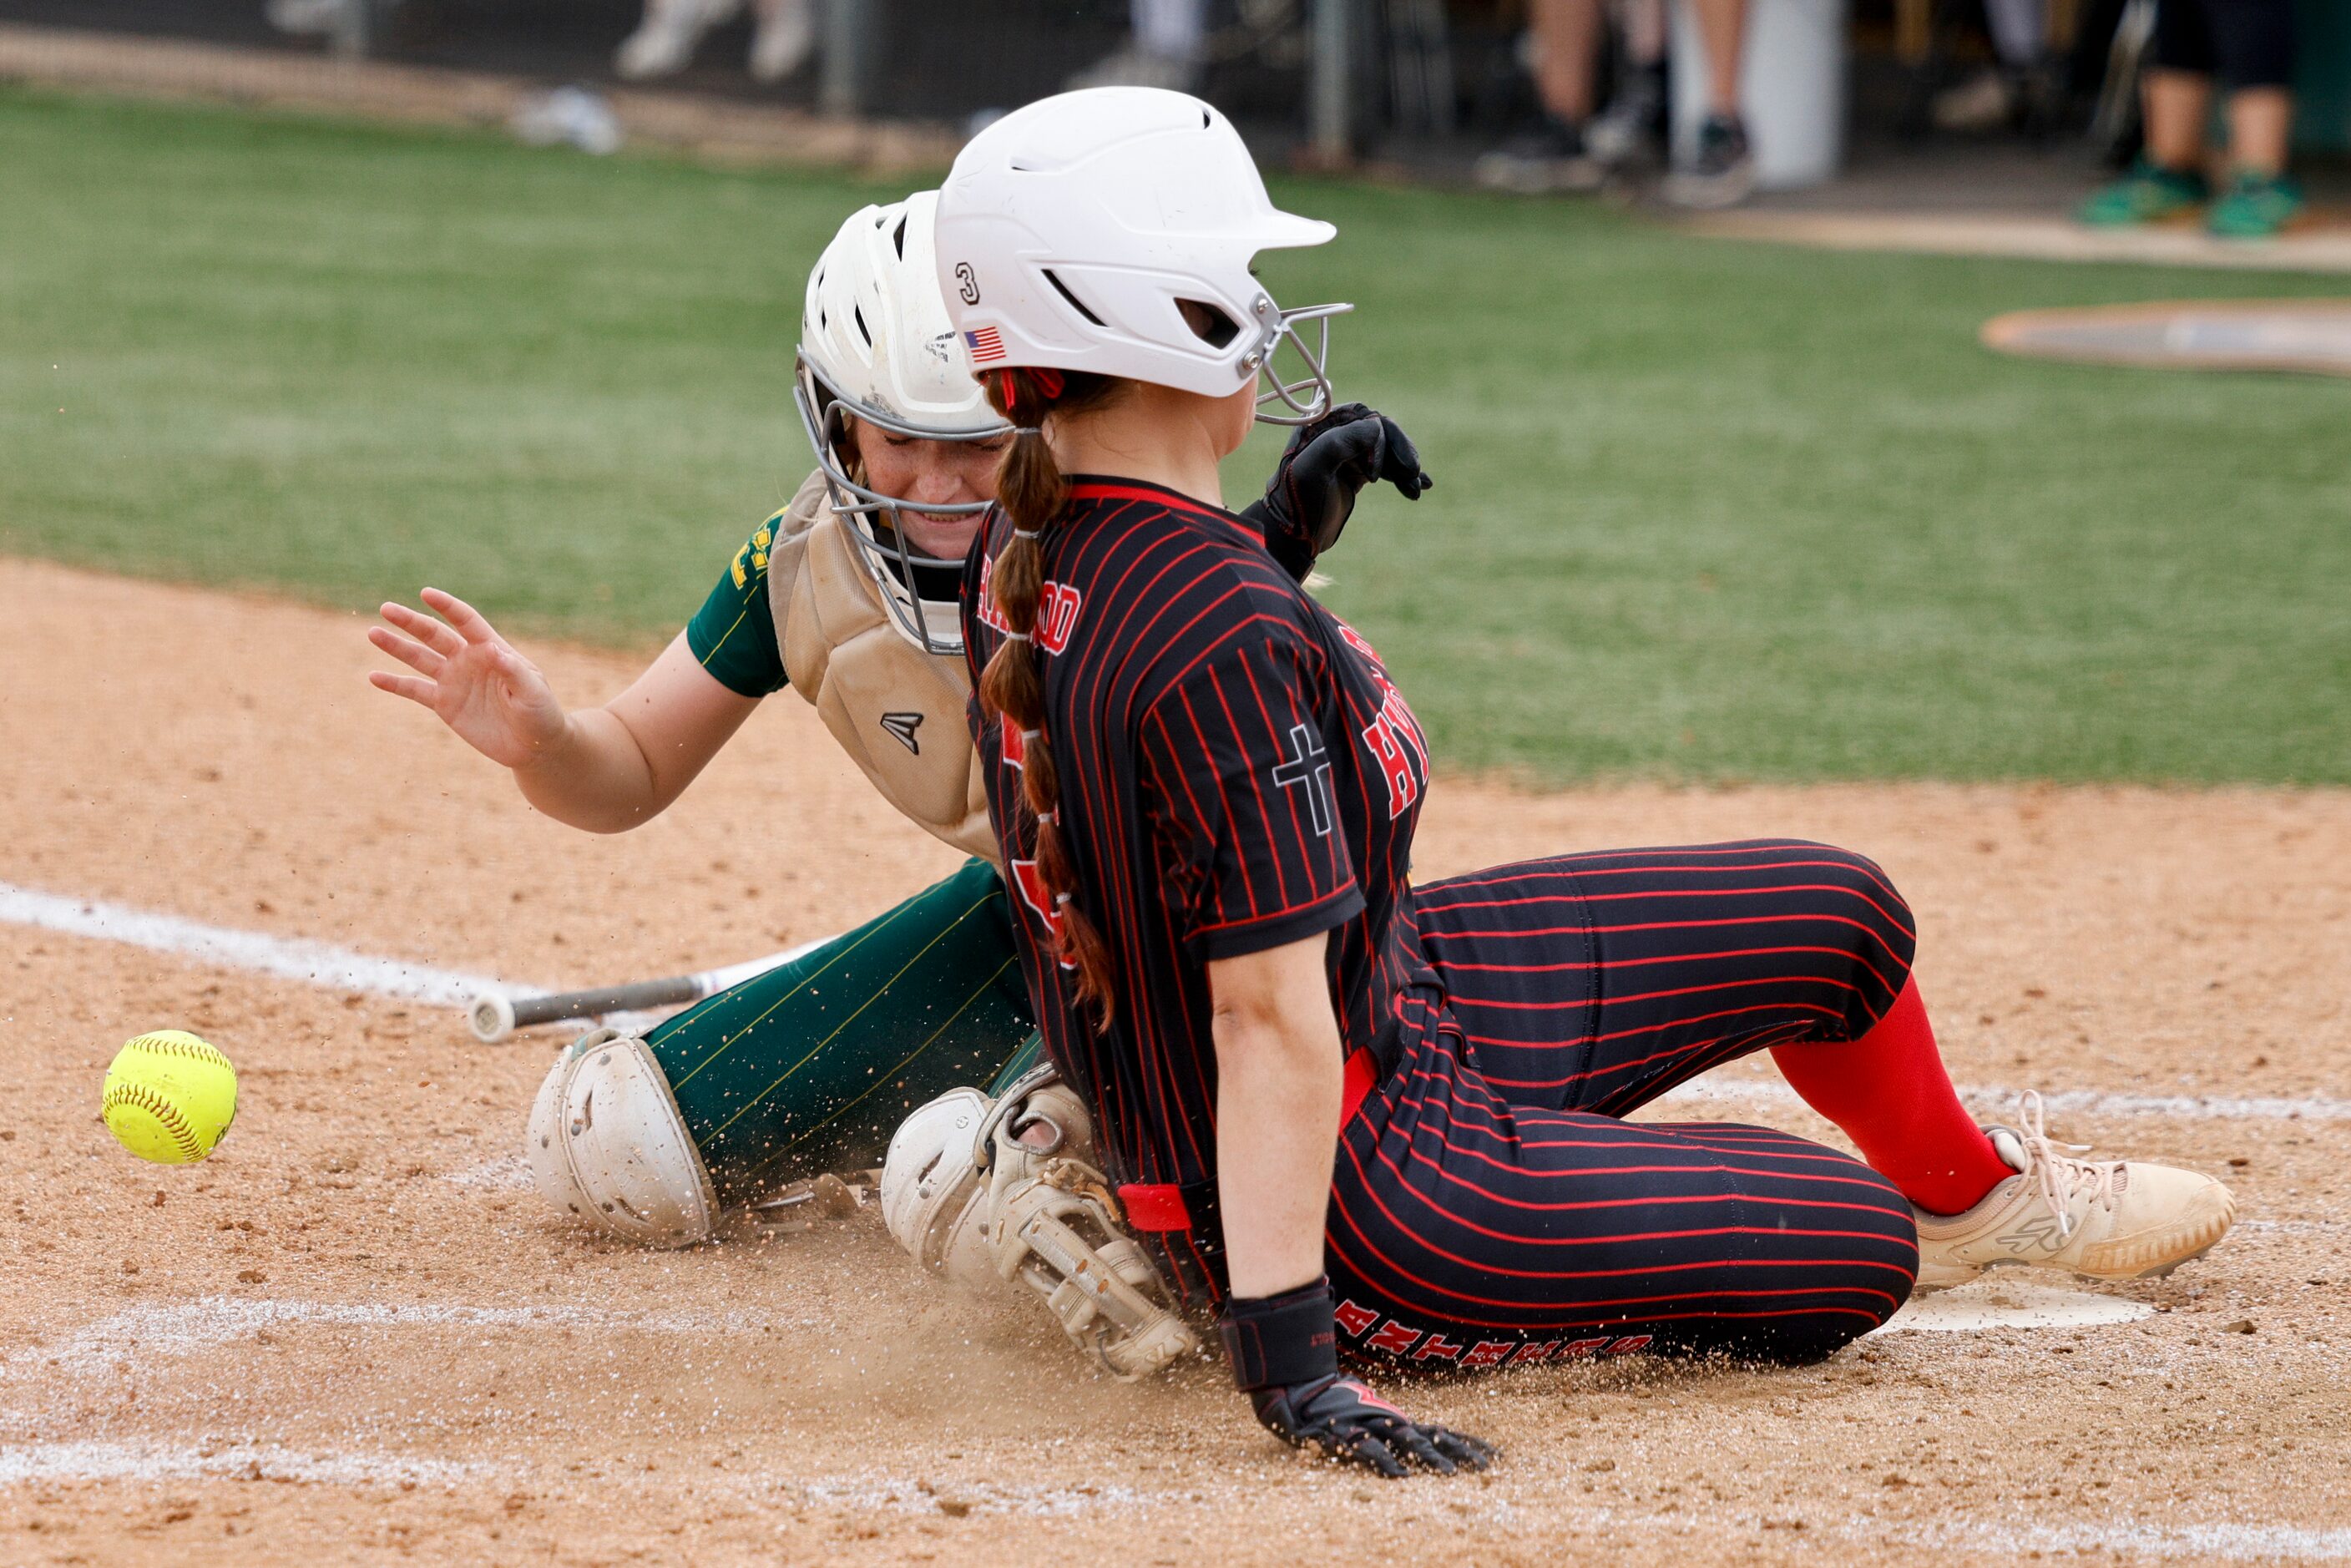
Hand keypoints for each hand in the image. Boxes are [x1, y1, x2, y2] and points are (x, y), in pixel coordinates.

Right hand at [368, 588, 569, 770]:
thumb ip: (513, 670)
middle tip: (387, 608)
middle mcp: (468, 660)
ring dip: (396, 646)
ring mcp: (454, 681)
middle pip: (435, 635)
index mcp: (491, 649)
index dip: (447, 607)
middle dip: (411, 621)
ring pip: (419, 658)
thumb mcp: (532, 690)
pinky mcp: (445, 704)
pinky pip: (415, 691)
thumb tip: (492, 650)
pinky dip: (394, 684)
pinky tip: (374, 677)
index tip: (426, 593)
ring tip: (373, 633)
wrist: (534, 745)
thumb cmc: (541, 712)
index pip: (466, 621)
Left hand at [1240, 403, 1432, 581]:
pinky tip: (1417, 488)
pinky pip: (1385, 467)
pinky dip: (1401, 476)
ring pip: (1386, 451)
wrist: (1292, 536)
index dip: (1380, 436)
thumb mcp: (1313, 470)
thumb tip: (1376, 426)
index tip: (1379, 470)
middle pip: (1379, 431)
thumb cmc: (1296, 502)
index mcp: (1320, 425)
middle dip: (1400, 451)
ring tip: (1419, 488)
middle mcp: (1335, 434)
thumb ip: (1339, 442)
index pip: (1362, 415)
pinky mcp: (1356, 473)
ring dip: (1405, 467)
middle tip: (1414, 473)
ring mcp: (1347, 453)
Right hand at [1249, 1373, 1495, 1478]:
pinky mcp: (1336, 1434)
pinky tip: (1399, 1477)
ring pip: (1401, 1443)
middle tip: (1485, 1470)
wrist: (1291, 1382)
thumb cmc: (1330, 1403)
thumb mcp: (1365, 1414)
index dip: (1465, 1443)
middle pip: (1427, 1439)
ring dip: (1428, 1459)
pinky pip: (1362, 1450)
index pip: (1437, 1432)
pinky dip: (1382, 1463)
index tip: (1496, 1457)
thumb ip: (1387, 1427)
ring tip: (1450, 1476)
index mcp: (1393, 1420)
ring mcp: (1361, 1426)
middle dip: (1457, 1454)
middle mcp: (1382, 1421)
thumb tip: (1417, 1438)